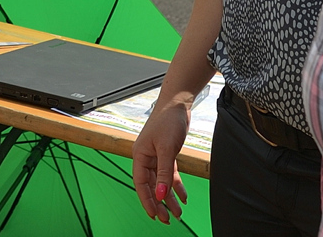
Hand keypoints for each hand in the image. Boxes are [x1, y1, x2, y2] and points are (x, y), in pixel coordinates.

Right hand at [132, 94, 189, 223]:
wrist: (177, 103)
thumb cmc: (167, 120)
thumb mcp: (167, 148)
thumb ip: (164, 173)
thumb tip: (160, 193)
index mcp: (140, 155)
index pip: (141, 183)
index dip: (147, 200)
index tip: (154, 215)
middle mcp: (146, 157)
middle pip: (151, 185)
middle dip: (159, 203)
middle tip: (167, 219)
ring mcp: (156, 156)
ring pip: (161, 182)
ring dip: (169, 197)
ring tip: (177, 213)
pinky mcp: (167, 154)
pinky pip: (170, 174)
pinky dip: (176, 185)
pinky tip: (183, 196)